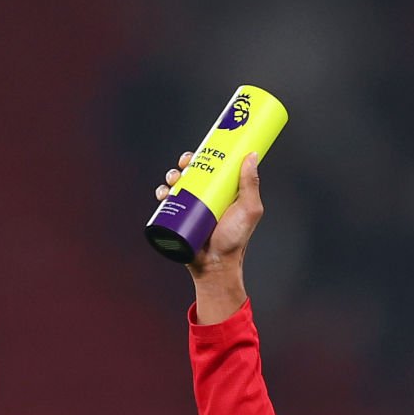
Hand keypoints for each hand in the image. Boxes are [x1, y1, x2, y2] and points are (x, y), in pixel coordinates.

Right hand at [156, 148, 263, 318]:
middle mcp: (207, 197)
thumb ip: (251, 184)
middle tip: (185, 164)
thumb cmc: (235, 240)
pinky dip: (162, 194)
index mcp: (223, 191)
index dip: (206, 154)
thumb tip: (251, 155)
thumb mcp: (248, 209)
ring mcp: (192, 207)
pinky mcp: (179, 218)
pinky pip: (167, 203)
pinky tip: (163, 194)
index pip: (213, 167)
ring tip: (174, 180)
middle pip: (193, 172)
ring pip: (177, 184)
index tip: (202, 149)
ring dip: (171, 176)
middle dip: (185, 164)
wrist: (215, 265)